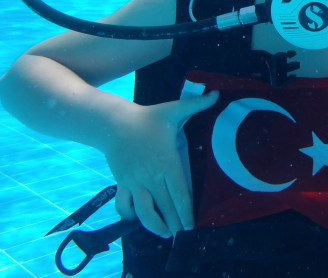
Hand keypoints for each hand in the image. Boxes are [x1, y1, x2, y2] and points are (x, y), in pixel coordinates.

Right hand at [103, 91, 218, 236]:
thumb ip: (196, 104)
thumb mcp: (173, 110)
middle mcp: (151, 176)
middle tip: (183, 233)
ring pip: (144, 211)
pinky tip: (136, 219)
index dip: (186, 212)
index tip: (191, 225)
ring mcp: (134, 181)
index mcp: (167, 162)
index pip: (180, 193)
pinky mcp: (122, 182)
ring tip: (164, 233)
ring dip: (153, 225)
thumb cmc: (147, 118)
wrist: (113, 122)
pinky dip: (128, 215)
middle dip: (175, 223)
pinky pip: (124, 204)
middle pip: (165, 206)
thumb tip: (215, 93)